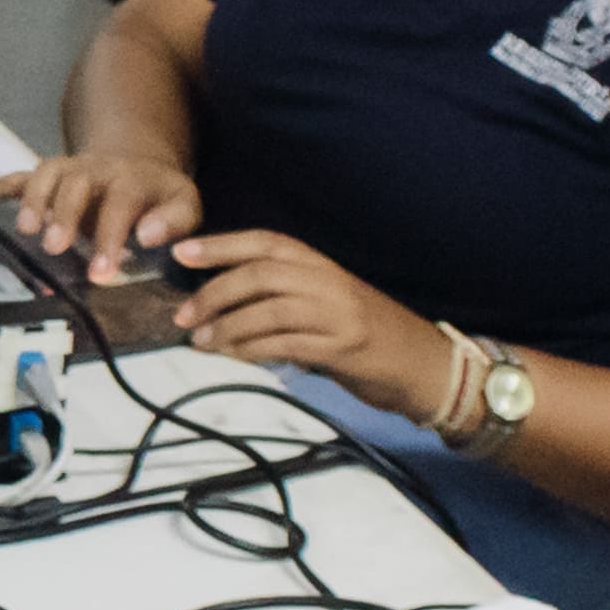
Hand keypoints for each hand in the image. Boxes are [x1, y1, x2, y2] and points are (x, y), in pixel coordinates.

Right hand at [0, 149, 203, 264]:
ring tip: (25, 230)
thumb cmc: (161, 198)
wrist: (140, 167)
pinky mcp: (50, 176)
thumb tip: (147, 235)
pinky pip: (21, 175)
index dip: (110, 236)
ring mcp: (70, 169)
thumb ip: (174, 221)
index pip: (121, 203)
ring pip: (46, 174)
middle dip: (63, 215)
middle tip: (55, 248)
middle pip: (76, 183)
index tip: (102, 272)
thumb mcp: (185, 205)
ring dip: (33, 199)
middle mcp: (98, 169)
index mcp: (133, 178)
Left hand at [164, 229, 451, 420]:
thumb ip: (285, 298)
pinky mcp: (344, 348)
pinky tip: (233, 357)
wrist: (427, 366)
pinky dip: (253, 349)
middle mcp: (330, 282)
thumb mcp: (328, 305)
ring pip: (270, 309)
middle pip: (262, 274)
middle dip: (214, 292)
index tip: (182, 252)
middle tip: (181, 314)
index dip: (222, 245)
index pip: (266, 243)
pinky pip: (287, 344)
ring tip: (200, 341)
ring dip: (227, 326)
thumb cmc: (371, 336)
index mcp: (323, 266)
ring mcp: (339, 314)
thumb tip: (224, 304)